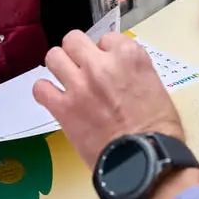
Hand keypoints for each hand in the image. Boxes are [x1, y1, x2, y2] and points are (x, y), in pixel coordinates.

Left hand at [33, 31, 182, 168]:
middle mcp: (100, 65)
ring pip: (54, 57)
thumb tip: (116, 71)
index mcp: (128, 56)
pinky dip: (45, 92)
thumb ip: (131, 70)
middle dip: (77, 52)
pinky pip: (40, 88)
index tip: (108, 66)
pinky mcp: (63, 108)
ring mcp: (79, 85)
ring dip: (60, 67)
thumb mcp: (154, 86)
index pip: (106, 38)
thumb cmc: (158, 128)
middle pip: (74, 40)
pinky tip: (54, 99)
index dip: (105, 52)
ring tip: (67, 80)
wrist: (145, 160)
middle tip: (83, 68)